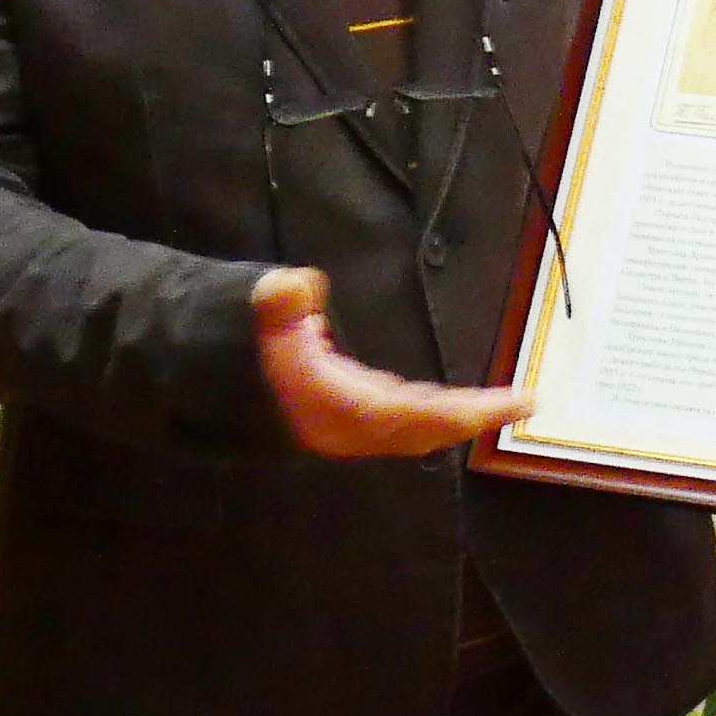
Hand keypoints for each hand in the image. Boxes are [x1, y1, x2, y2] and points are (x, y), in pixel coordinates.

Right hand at [252, 266, 530, 458]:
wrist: (192, 375)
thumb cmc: (226, 340)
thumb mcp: (249, 311)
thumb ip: (276, 302)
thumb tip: (298, 287)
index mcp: (333, 406)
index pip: (414, 413)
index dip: (465, 411)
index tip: (513, 403)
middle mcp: (345, 426)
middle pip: (422, 429)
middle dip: (471, 417)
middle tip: (524, 401)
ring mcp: (343, 426)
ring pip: (412, 428)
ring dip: (454, 417)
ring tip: (499, 404)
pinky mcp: (340, 417)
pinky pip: (398, 420)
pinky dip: (431, 413)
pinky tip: (447, 403)